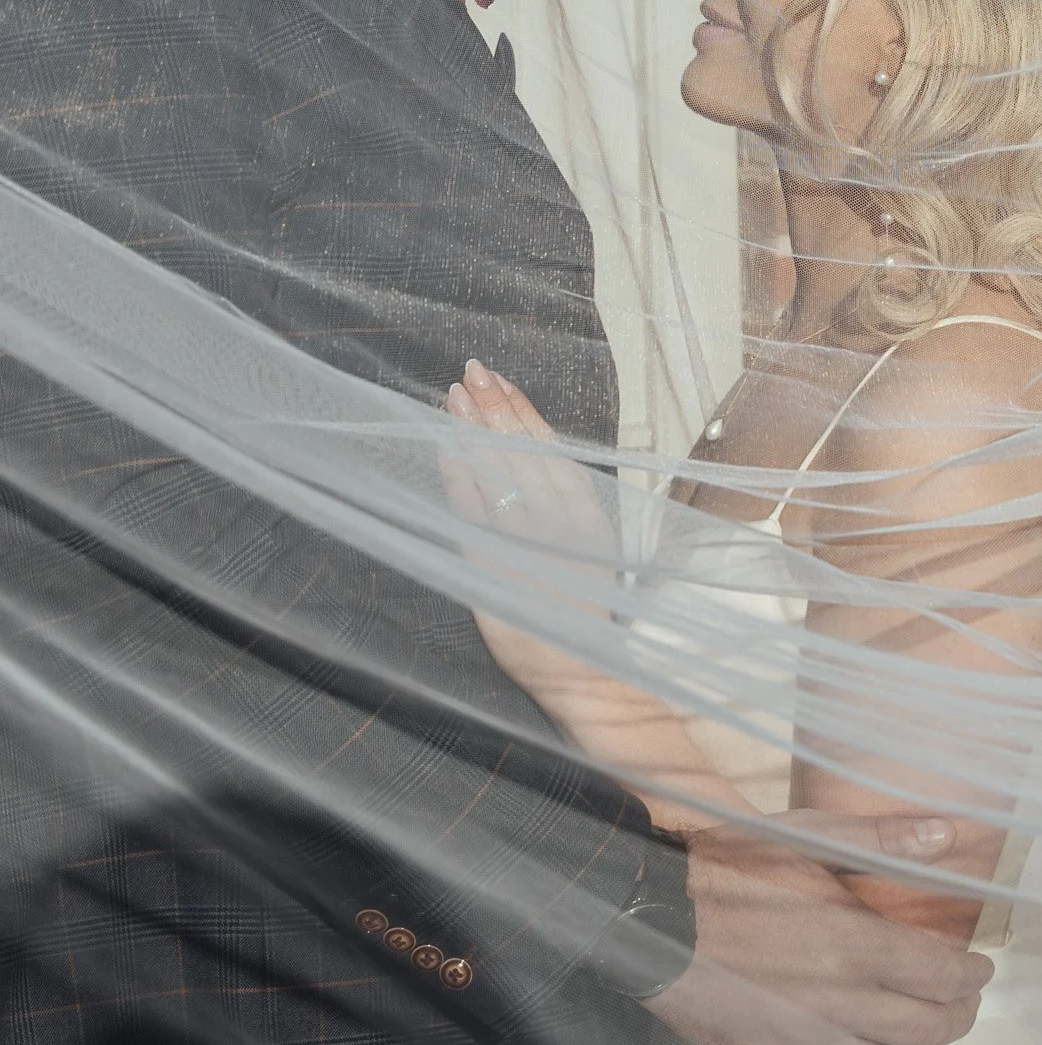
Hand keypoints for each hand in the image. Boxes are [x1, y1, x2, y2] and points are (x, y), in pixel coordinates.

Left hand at [443, 360, 619, 658]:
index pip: (550, 449)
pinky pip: (471, 507)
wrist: (582, 675)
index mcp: (586, 513)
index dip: (524, 413)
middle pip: (521, 449)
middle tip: (473, 369)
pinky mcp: (496, 563)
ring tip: (455, 393)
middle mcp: (558, 518)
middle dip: (495, 406)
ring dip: (474, 427)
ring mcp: (526, 538)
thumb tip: (540, 475)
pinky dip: (458, 471)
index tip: (504, 383)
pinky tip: (445, 442)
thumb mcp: (592, 558)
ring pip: (497, 469)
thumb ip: (569, 516)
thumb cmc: (583, 620)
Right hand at [647, 810, 993, 1044]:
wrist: (654, 911)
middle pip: (926, 1029)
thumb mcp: (806, 834)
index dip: (971, 974)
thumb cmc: (732, 864)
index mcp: (854, 942)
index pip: (940, 974)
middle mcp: (841, 1003)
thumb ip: (880, 839)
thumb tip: (946, 834)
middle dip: (958, 1017)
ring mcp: (807, 1042)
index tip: (980, 965)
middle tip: (963, 1001)